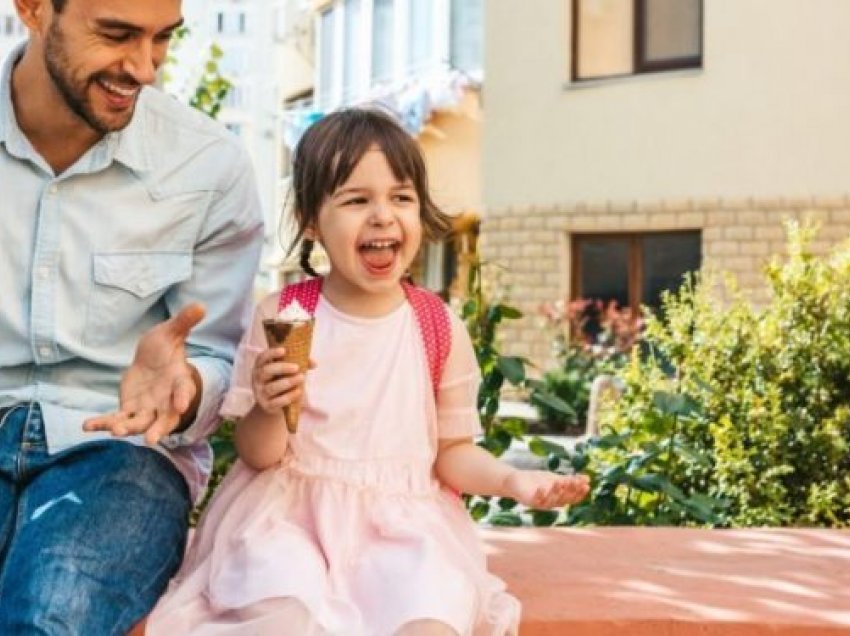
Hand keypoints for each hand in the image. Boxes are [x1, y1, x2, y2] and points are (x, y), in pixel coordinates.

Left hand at [83, 303, 205, 444]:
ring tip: (116, 431)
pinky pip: (116, 419)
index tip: (181, 406)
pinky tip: (86, 425)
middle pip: (164, 419)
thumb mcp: (172, 331)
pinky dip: (102, 423)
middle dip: (157, 429)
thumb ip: (184, 321)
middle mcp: (166, 401)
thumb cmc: (165, 347)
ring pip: (140, 424)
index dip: (183, 398)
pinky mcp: (128, 411)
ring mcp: (147, 409)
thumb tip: (200, 305)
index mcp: (179, 381)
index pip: (183, 391)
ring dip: (128, 428)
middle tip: (151, 439)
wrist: (151, 361)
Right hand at [252, 347, 310, 414]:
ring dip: (287, 382)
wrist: (273, 405)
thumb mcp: (287, 372)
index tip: (284, 350)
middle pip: (266, 371)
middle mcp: (257, 379)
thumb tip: (314, 363)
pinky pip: (276, 402)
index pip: (262, 357)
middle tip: (297, 367)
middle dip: (282, 368)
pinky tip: (299, 391)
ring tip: (301, 377)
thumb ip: (299, 365)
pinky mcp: (267, 405)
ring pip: (271, 388)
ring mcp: (260, 393)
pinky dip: (289, 396)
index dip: (271, 353)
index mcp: (260, 367)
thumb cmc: (281, 382)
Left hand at [502, 470, 590, 508]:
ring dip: (556, 492)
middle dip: (569, 491)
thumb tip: (589, 478)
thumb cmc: (536, 481)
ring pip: (551, 501)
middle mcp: (551, 504)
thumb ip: (570, 480)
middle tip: (574, 481)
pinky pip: (535, 500)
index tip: (587, 485)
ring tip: (560, 481)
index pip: (572, 499)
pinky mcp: (529, 501)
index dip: (580, 493)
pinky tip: (543, 486)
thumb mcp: (555, 478)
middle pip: (564, 500)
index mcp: (558, 499)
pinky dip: (539, 494)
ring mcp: (539, 504)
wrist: (515, 480)